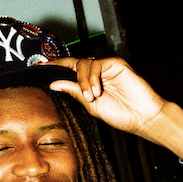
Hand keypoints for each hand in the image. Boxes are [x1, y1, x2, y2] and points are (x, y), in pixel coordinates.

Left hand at [49, 56, 168, 138]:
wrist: (143, 117)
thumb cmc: (122, 115)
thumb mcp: (91, 106)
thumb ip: (73, 92)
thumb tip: (53, 83)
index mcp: (90, 82)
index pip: (69, 69)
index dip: (55, 66)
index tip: (39, 67)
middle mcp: (97, 72)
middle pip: (74, 64)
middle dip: (67, 74)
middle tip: (69, 87)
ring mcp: (106, 67)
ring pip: (84, 64)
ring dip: (84, 82)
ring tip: (92, 98)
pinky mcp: (115, 63)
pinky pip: (96, 64)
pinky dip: (93, 77)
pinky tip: (97, 91)